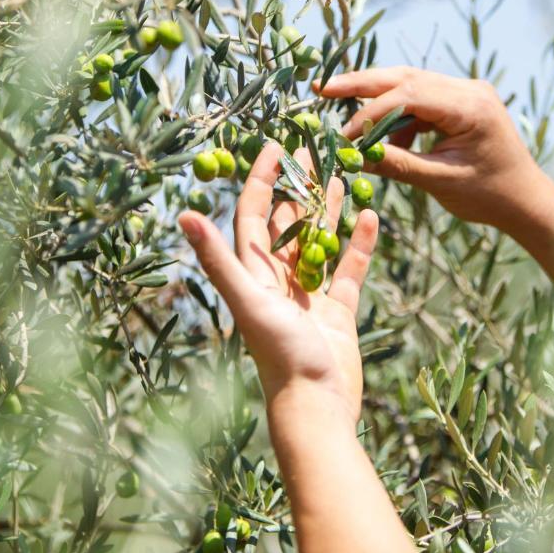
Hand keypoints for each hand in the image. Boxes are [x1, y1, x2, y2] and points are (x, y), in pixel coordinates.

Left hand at [178, 142, 378, 425]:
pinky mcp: (337, 313)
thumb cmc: (280, 355)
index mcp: (253, 274)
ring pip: (318, 242)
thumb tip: (182, 213)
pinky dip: (359, 246)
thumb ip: (218, 259)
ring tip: (341, 175)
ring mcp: (308, 297)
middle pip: (287, 223)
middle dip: (298, 187)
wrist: (316, 406)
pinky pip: (348, 271)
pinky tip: (371, 218)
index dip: (262, 179)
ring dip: (328, 211)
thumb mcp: (248, 300)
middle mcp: (277, 281)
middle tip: (314, 151)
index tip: (275, 145)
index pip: (253, 215)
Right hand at [316, 66, 539, 226]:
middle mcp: (469, 89)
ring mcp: (466, 92)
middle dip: (363, 84)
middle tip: (324, 89)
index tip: (345, 133)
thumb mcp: (440, 182)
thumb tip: (353, 156)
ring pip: (411, 84)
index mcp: (470, 106)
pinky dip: (399, 116)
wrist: (526, 200)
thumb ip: (397, 164)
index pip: (410, 93)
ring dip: (379, 102)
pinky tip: (388, 141)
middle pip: (406, 76)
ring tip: (352, 125)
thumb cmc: (489, 196)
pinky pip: (422, 99)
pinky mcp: (462, 102)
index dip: (371, 110)